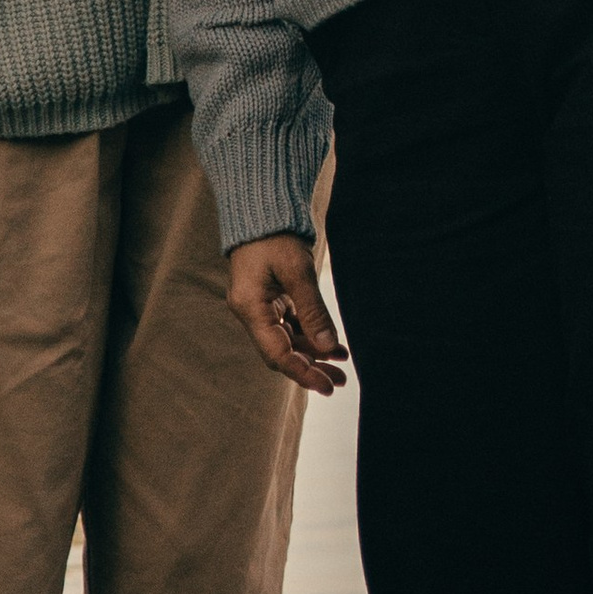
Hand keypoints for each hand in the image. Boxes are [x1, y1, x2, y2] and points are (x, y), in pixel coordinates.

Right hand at [226, 234, 349, 391]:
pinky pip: (291, 326)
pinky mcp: (270, 298)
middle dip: (310, 368)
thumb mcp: (297, 271)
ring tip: (342, 363)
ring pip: (288, 341)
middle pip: (281, 352)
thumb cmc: (275, 235)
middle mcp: (251, 312)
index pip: (276, 354)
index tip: (327, 386)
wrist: (262, 207)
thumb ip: (313, 311)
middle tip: (339, 381)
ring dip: (313, 353)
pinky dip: (311, 336)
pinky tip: (332, 343)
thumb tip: (329, 347)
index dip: (302, 373)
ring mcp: (260, 306)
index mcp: (250, 308)